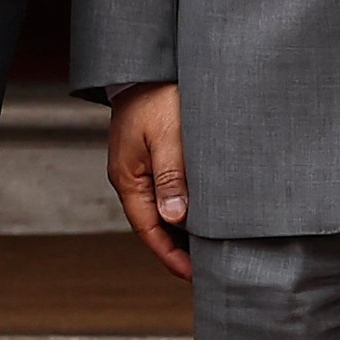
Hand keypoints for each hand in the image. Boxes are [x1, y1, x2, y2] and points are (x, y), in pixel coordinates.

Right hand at [106, 82, 191, 278]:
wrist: (147, 65)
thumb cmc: (157, 96)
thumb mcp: (167, 138)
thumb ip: (171, 178)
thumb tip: (175, 218)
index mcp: (129, 178)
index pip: (149, 230)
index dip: (171, 256)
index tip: (194, 275)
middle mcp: (131, 177)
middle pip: (154, 225)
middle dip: (178, 248)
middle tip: (209, 267)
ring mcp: (139, 167)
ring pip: (161, 209)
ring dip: (181, 228)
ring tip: (210, 246)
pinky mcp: (151, 156)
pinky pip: (166, 191)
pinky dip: (183, 206)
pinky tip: (202, 211)